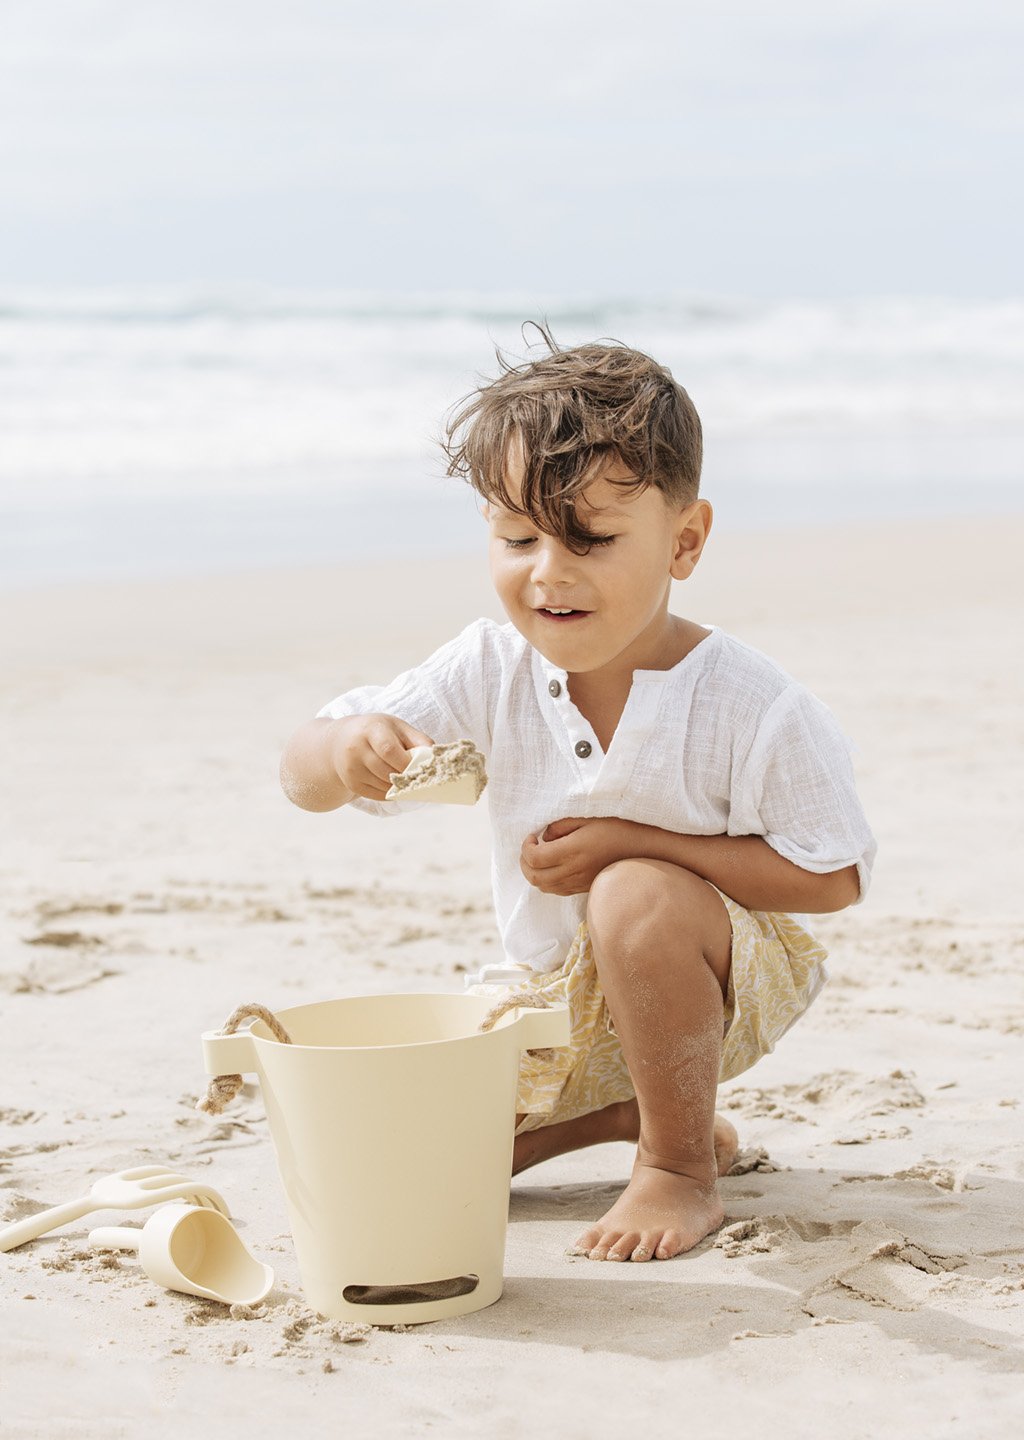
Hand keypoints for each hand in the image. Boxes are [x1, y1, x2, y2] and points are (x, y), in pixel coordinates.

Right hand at [329, 713, 434, 801]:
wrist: (342, 740)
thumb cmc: (378, 732)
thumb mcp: (398, 727)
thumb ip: (418, 740)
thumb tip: (436, 758)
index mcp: (371, 730)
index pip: (389, 750)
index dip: (406, 763)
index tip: (419, 767)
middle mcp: (356, 749)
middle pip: (386, 771)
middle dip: (405, 777)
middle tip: (417, 777)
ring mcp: (351, 768)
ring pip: (383, 786)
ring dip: (399, 786)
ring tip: (407, 779)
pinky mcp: (351, 783)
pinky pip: (377, 795)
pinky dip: (390, 792)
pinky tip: (394, 784)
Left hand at [519, 817, 642, 895]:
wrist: (642, 848)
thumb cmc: (616, 828)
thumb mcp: (586, 818)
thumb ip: (560, 826)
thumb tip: (545, 837)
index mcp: (572, 851)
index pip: (534, 858)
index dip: (525, 847)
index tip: (532, 835)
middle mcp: (573, 871)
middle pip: (534, 877)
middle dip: (524, 862)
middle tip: (530, 847)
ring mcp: (578, 882)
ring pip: (543, 887)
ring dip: (534, 872)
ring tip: (540, 856)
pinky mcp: (583, 888)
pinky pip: (556, 890)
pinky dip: (547, 879)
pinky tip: (554, 865)